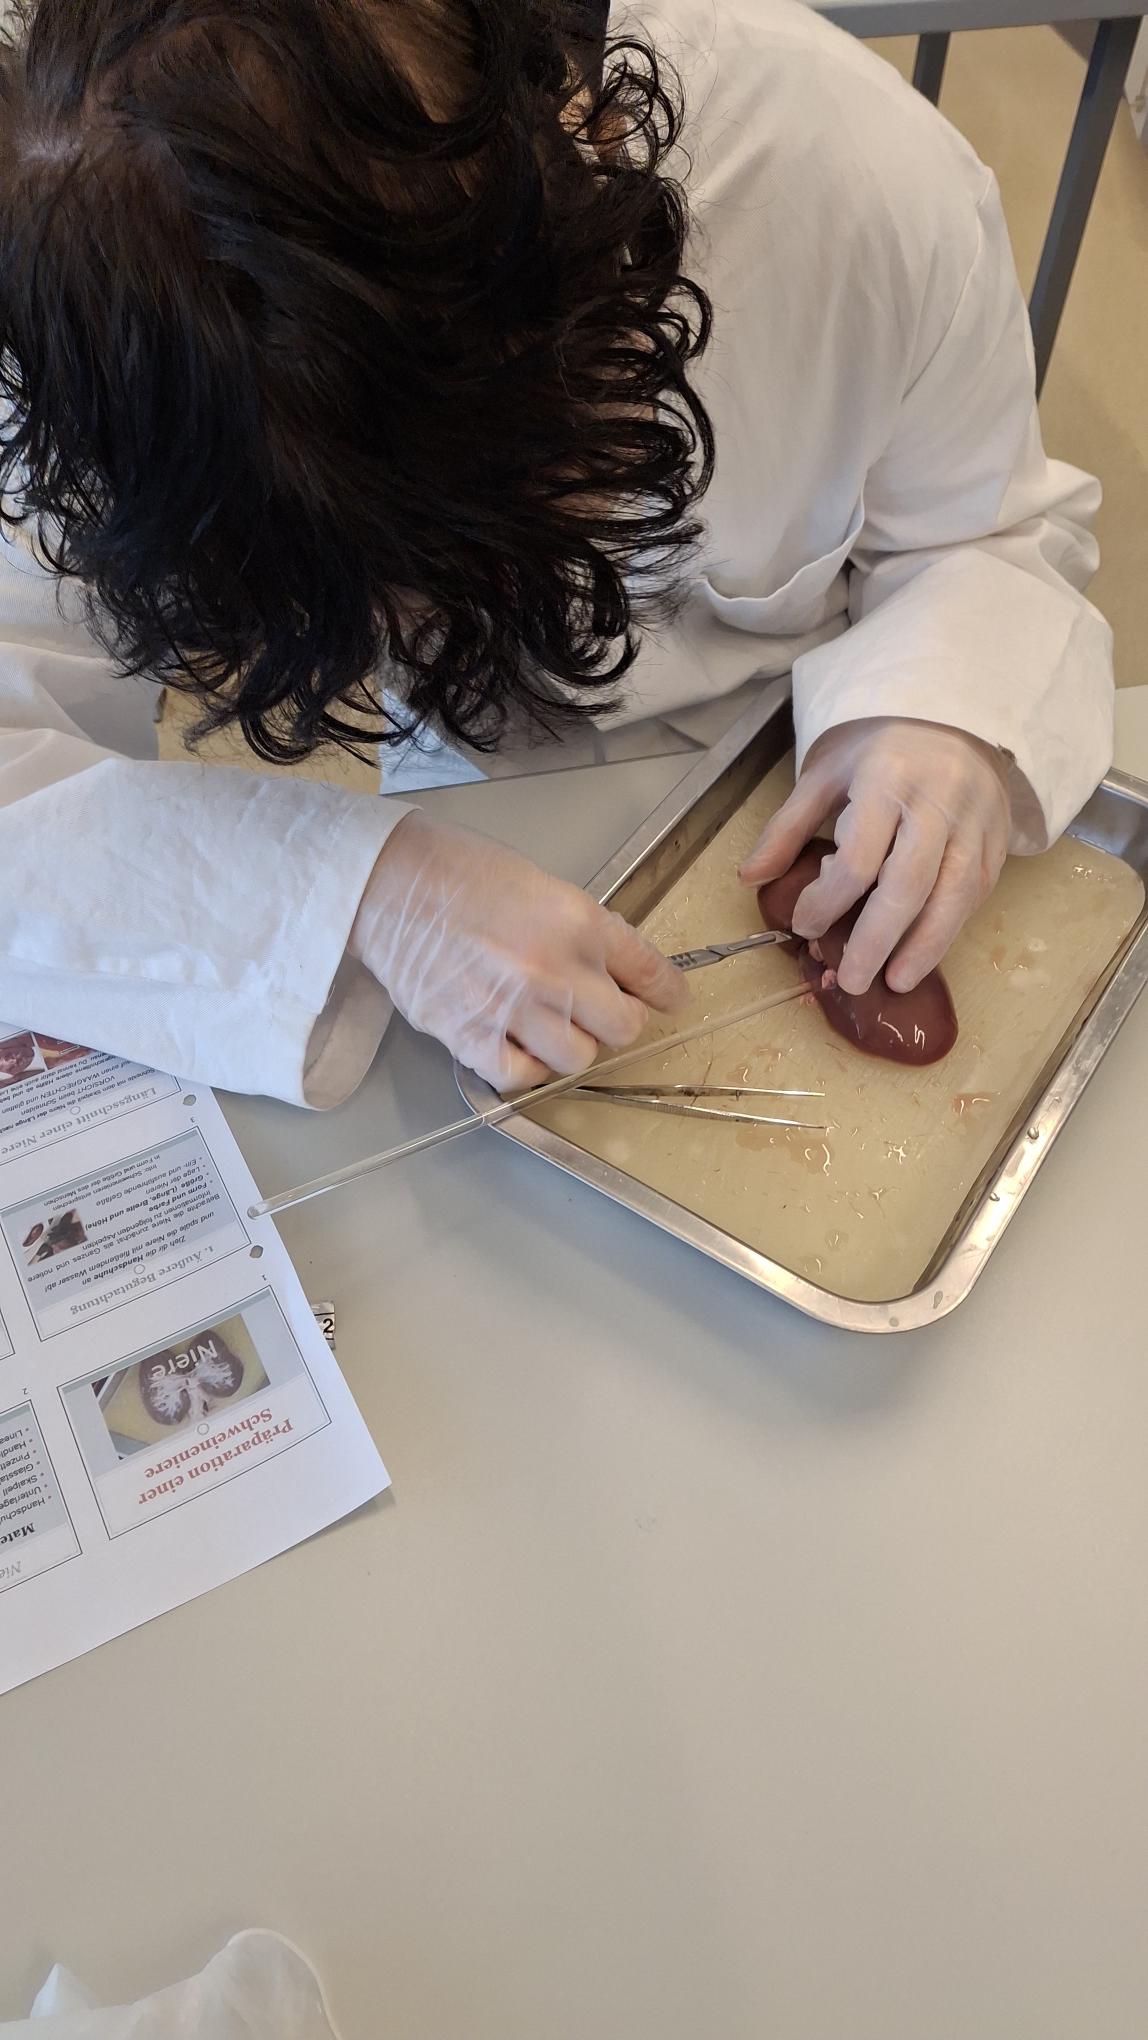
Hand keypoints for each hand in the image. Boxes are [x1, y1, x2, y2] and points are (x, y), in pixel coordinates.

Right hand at [350, 812, 685, 1090]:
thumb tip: (608, 971)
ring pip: (578, 1059)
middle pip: (623, 1027)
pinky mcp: (471, 1036)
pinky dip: (524, 1068)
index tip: (670, 1000)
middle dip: (615, 1021)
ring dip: (569, 1046)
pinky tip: (514, 1045)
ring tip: (547, 1026)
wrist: (386, 883)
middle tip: (595, 1012)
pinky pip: (520, 1077)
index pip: (650, 972)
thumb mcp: (540, 884)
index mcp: (580, 921)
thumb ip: (580, 930)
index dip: (666, 992)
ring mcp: (514, 1008)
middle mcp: (556, 970)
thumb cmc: (457, 871)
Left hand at [739, 718, 1010, 994]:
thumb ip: (788, 828)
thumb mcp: (825, 775)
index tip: (804, 926)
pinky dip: (951, 927)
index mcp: (887, 780)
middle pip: (908, 884)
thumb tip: (749, 878)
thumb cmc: (879, 748)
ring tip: (896, 982)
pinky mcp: (996, 838)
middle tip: (850, 980)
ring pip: (953, 894)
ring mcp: (974, 821)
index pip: (858, 857)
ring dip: (925, 947)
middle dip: (876, 940)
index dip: (828, 900)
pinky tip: (925, 953)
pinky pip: (976, 891)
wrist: (953, 714)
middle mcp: (938, 801)